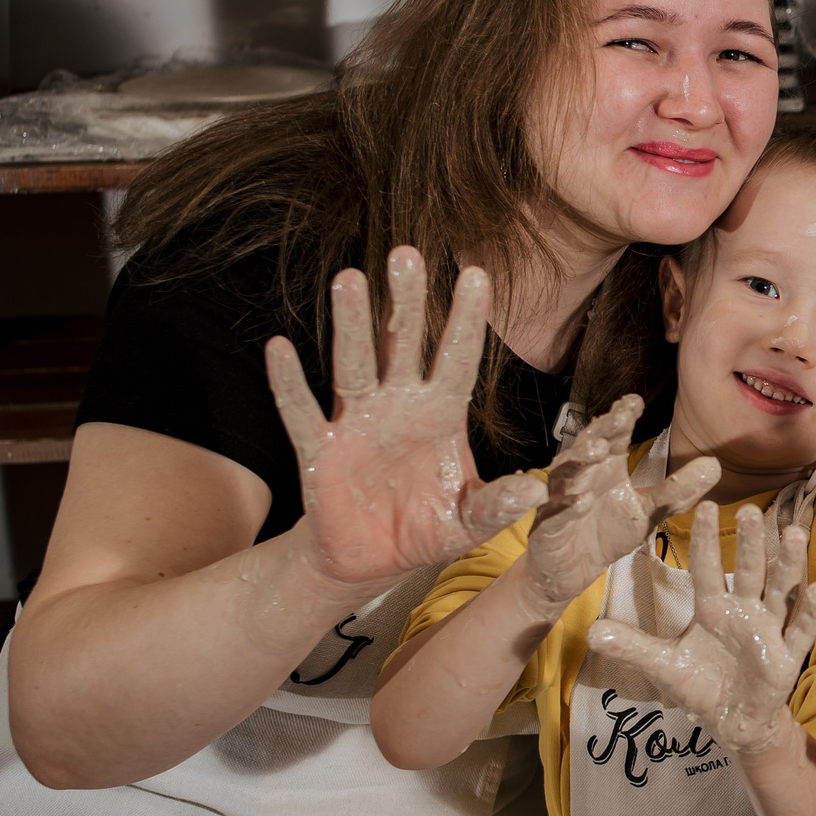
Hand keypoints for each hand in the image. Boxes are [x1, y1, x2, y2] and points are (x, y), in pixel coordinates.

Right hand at [270, 247, 547, 591]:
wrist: (373, 562)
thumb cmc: (425, 528)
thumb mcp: (468, 520)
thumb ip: (497, 504)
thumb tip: (536, 489)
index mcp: (441, 415)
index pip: (457, 359)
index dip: (466, 320)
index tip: (476, 274)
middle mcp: (399, 407)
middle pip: (403, 346)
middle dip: (406, 303)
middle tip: (407, 254)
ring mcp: (357, 424)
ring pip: (354, 365)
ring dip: (351, 326)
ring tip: (350, 279)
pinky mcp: (320, 450)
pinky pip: (302, 412)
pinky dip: (290, 383)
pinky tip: (279, 348)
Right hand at [518, 396, 719, 618]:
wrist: (575, 570)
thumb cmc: (609, 531)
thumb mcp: (650, 511)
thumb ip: (678, 490)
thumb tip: (714, 465)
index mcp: (605, 467)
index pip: (613, 436)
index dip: (620, 417)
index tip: (634, 401)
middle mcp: (581, 477)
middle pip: (587, 446)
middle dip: (602, 431)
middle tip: (618, 417)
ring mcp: (560, 500)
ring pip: (566, 474)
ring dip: (579, 460)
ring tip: (598, 451)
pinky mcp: (548, 528)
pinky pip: (554, 515)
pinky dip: (566, 508)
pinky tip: (581, 502)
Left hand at [584, 501, 815, 756]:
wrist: (732, 720)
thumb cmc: (700, 685)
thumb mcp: (663, 665)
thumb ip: (632, 646)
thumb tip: (590, 632)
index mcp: (712, 609)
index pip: (708, 569)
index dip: (706, 540)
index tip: (705, 506)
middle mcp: (743, 612)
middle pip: (750, 571)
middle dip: (752, 543)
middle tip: (752, 511)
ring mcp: (768, 630)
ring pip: (781, 591)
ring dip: (788, 564)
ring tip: (793, 534)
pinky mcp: (787, 656)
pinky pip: (800, 630)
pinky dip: (809, 611)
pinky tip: (815, 588)